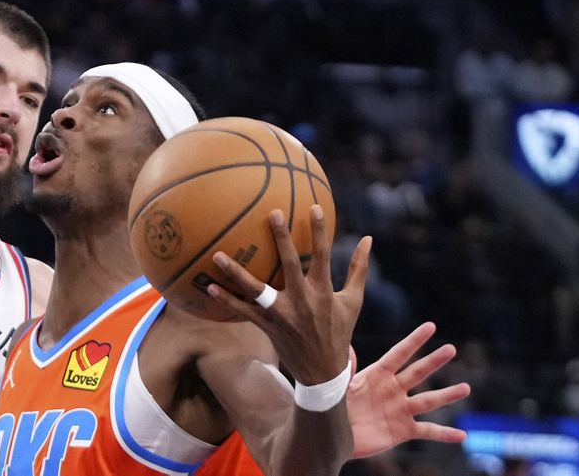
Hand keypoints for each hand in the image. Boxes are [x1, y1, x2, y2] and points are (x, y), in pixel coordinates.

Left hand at [207, 206, 369, 384]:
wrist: (323, 372)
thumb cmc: (338, 331)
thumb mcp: (353, 302)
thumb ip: (359, 269)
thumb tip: (368, 239)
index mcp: (323, 292)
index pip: (323, 255)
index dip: (319, 231)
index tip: (313, 207)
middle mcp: (302, 301)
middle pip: (290, 264)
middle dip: (282, 239)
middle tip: (272, 213)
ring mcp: (282, 315)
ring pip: (256, 290)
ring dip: (236, 273)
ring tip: (217, 255)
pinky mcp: (267, 327)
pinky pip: (242, 312)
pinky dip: (226, 300)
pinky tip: (210, 286)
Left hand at [346, 322, 471, 457]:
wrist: (333, 434)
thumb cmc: (333, 405)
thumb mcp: (339, 384)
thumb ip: (346, 368)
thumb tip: (343, 344)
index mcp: (377, 375)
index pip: (399, 354)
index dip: (414, 341)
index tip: (431, 326)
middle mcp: (393, 390)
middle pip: (417, 373)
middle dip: (434, 361)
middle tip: (451, 349)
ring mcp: (400, 410)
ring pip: (428, 400)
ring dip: (447, 395)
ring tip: (466, 388)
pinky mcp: (403, 430)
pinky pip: (428, 431)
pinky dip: (445, 434)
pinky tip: (462, 435)